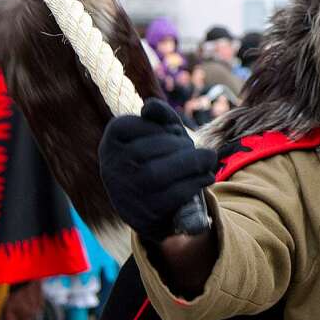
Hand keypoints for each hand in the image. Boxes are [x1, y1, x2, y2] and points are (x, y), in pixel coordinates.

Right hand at [99, 98, 216, 240]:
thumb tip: (150, 106)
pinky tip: (206, 176)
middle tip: (192, 148)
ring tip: (208, 159)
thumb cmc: (157, 159)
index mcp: (111, 141)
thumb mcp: (158, 134)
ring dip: (193, 163)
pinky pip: (174, 194)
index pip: (142, 124)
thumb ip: (160, 115)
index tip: (174, 133)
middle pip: (154, 148)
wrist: (151, 206)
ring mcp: (127, 192)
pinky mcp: (146, 213)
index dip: (165, 127)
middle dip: (182, 145)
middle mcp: (112, 167)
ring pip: (161, 173)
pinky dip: (196, 182)